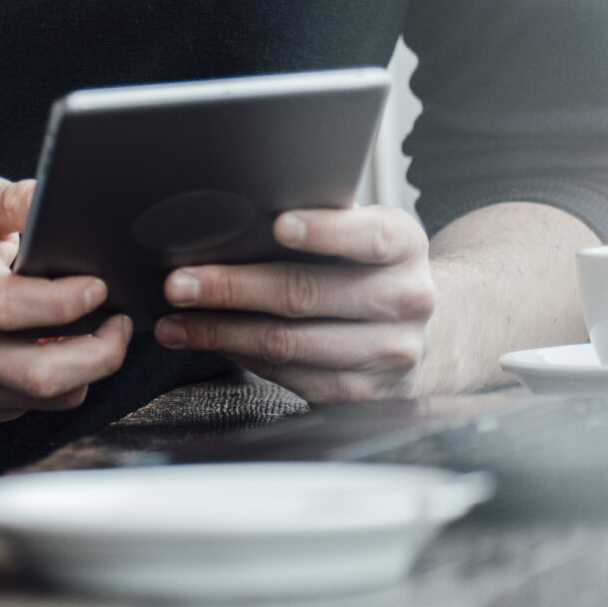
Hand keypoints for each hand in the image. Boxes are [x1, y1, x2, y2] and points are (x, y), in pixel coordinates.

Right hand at [0, 175, 129, 425]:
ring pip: (44, 398)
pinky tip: (61, 349)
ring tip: (101, 335)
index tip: (99, 285)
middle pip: (38, 372)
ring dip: (88, 371)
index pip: (8, 306)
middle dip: (101, 353)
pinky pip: (29, 407)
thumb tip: (54, 196)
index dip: (65, 302)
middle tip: (121, 322)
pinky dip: (58, 383)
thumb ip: (10, 198)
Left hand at [152, 205, 436, 400]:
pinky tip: (213, 342)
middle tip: (180, 282)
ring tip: (176, 320)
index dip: (324, 231)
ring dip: (221, 332)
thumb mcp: (367, 234)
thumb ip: (326, 220)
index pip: (370, 237)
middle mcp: (406, 301)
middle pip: (307, 294)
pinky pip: (289, 375)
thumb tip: (242, 210)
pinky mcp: (362, 395)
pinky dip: (241, 356)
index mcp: (406, 247)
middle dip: (232, 288)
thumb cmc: (376, 270)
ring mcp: (388, 355)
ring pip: (288, 344)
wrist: (431, 336)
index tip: (278, 224)